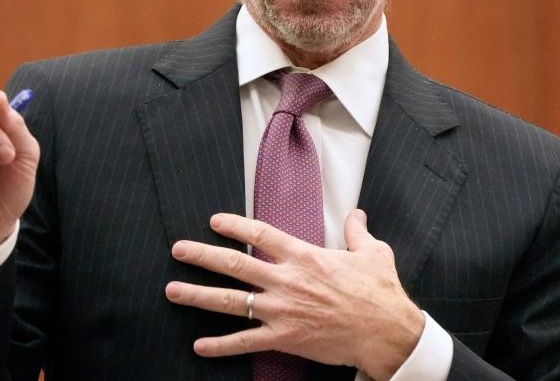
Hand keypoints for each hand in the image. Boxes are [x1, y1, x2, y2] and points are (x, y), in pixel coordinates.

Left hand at [165, 210, 423, 380]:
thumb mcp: (372, 252)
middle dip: (202, 255)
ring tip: (173, 290)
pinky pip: (246, 342)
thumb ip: (357, 231)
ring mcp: (282, 311)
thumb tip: (357, 213)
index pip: (260, 233)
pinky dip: (221, 345)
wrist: (386, 332)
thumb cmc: (380, 293)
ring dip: (199, 295)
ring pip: (231, 301)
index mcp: (305, 256)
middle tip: (178, 249)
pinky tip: (200, 345)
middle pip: (235, 265)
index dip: (235, 225)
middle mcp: (287, 281)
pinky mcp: (284, 339)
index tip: (214, 221)